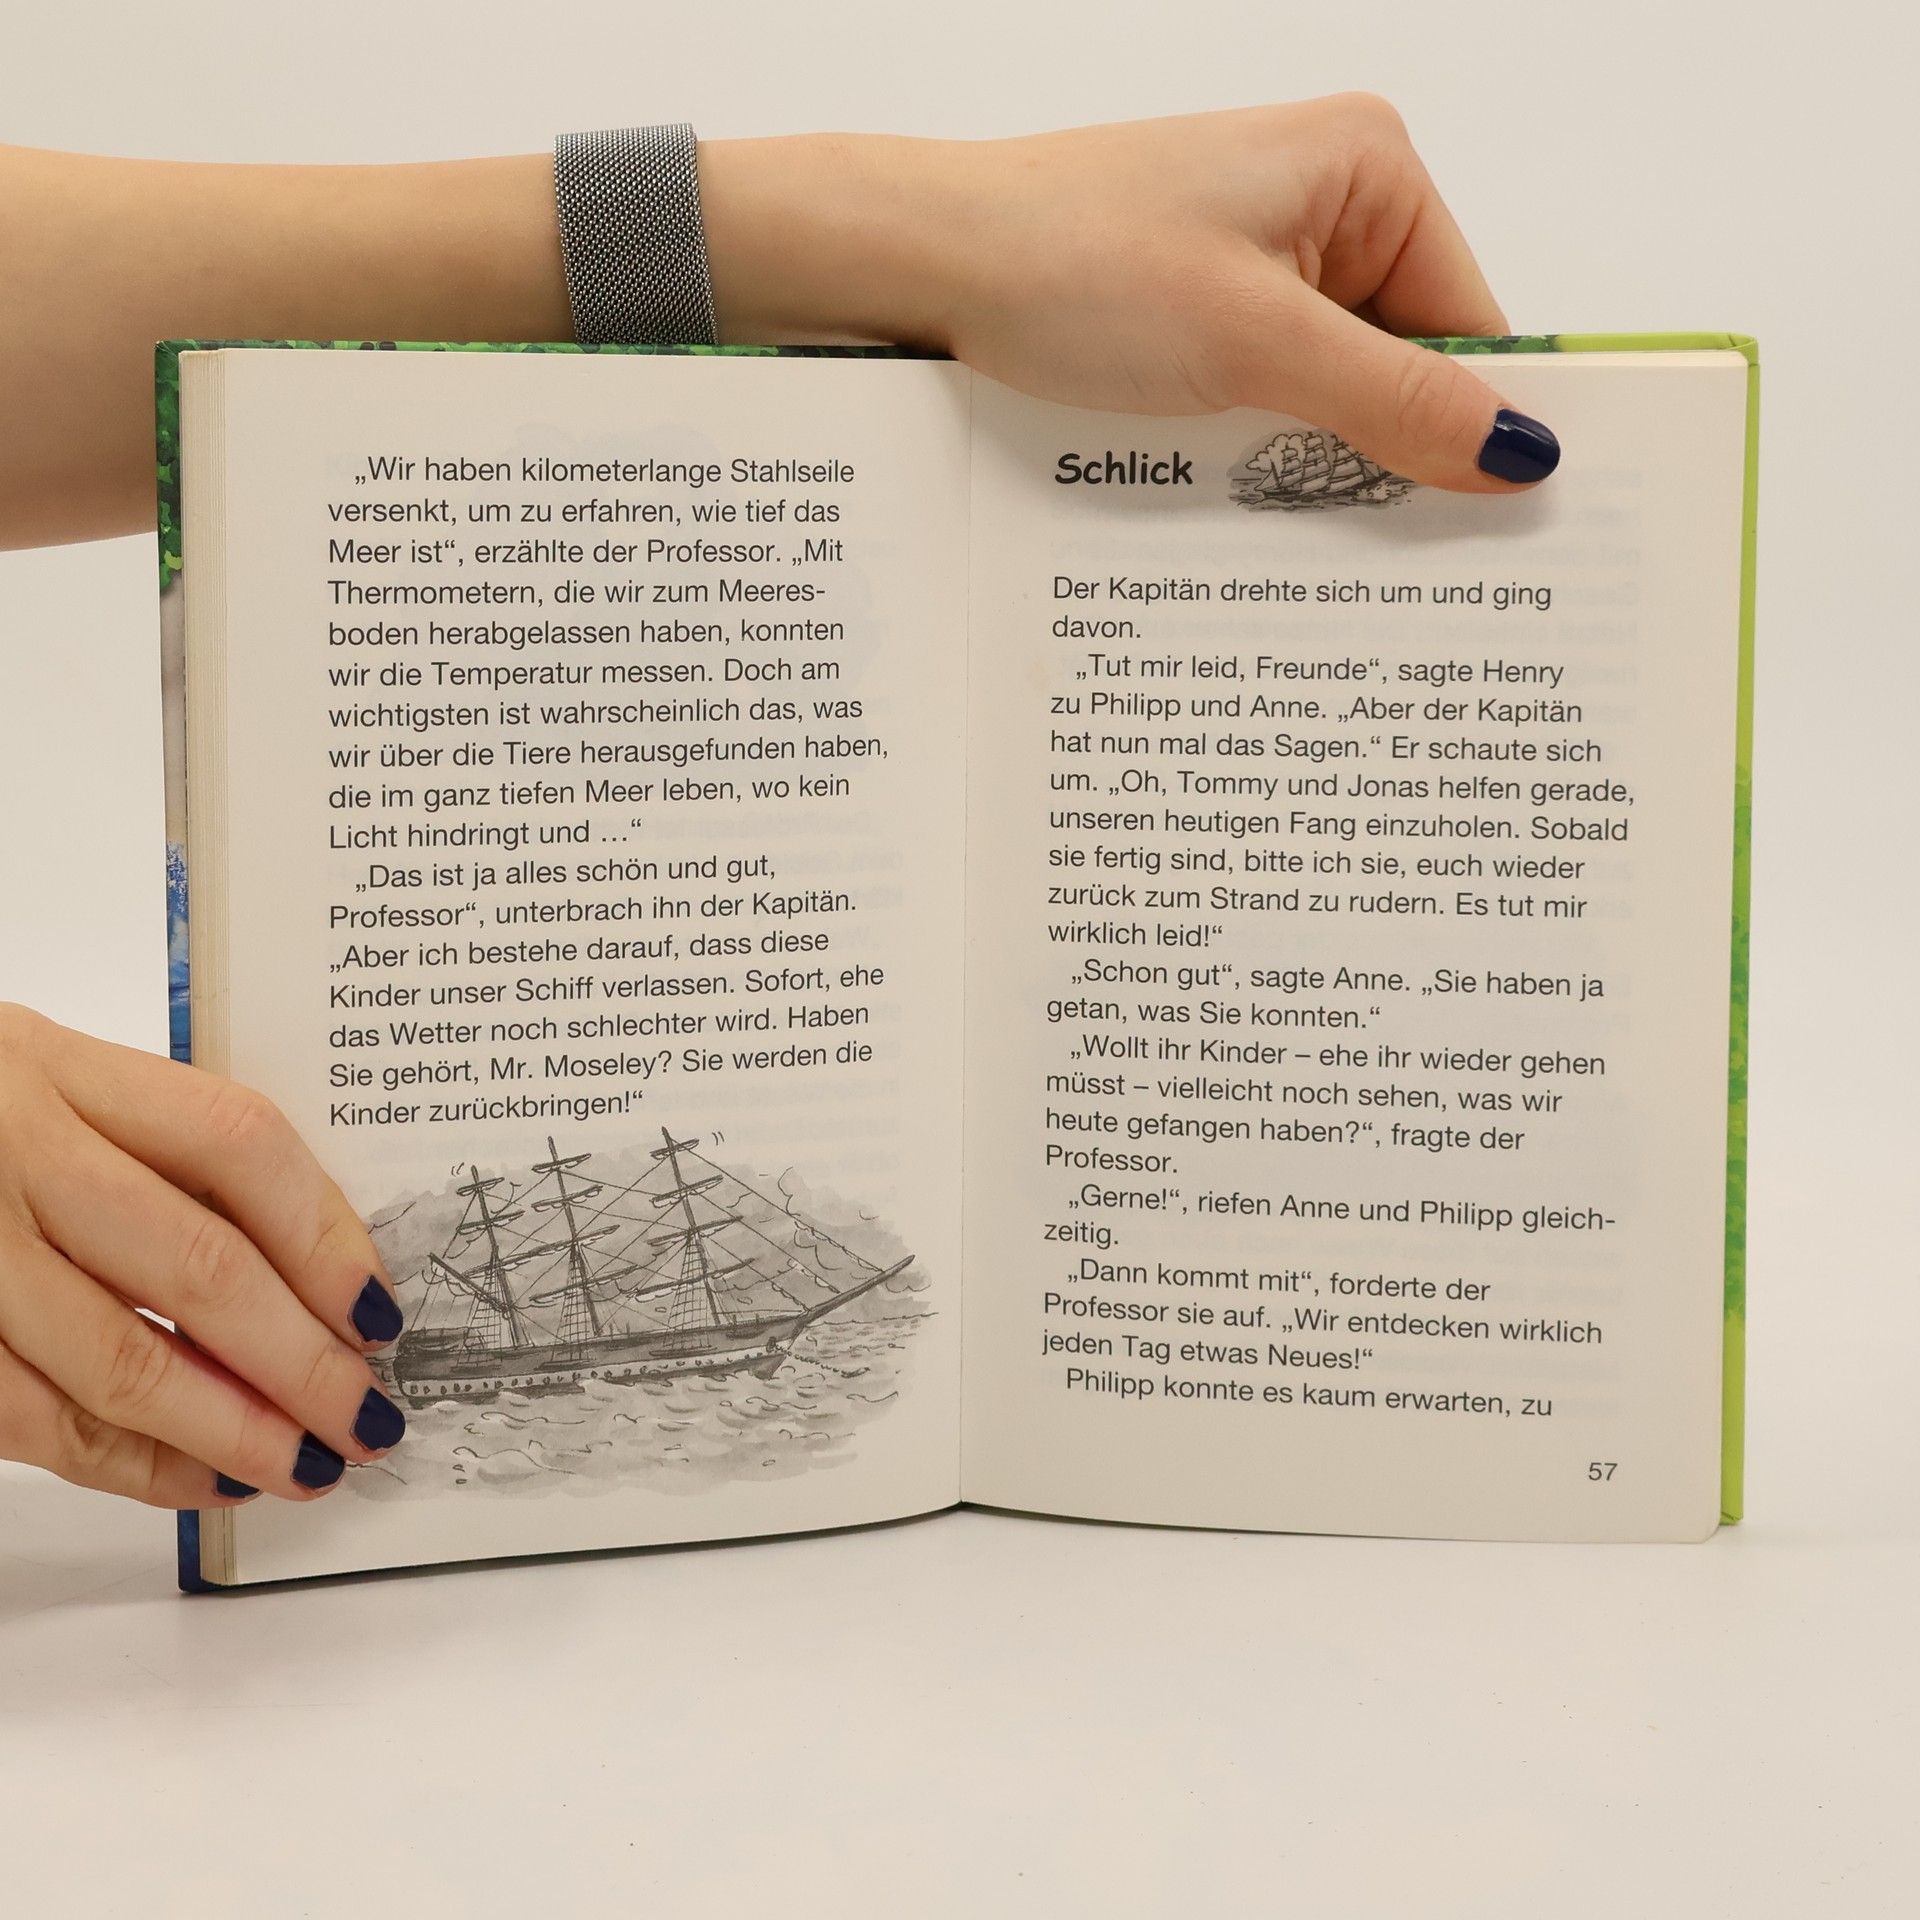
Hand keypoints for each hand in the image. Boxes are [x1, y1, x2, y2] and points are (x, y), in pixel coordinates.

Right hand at [0, 1004, 406, 1506]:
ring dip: (232, 1431)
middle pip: (195, 1265)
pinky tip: (208, 1479)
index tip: (381, 1314)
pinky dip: (135, 1466)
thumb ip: (164, 1153)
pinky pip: (34, 1423)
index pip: (235, 1146)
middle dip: (301, 1361)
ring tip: (308, 1464)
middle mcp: (8, 1151)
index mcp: (58, 1067)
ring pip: (118, 1363)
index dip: (325, 1238)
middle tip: (367, 1417)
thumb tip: (319, 1273)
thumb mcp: (54, 1084)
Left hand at [703, 96, 1556, 491]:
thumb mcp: (1253, 343)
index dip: (1475, 432)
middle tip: (1392, 569)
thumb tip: (1522, 454)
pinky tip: (1244, 502)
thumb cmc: (1072, 264)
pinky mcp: (1204, 306)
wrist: (922, 263)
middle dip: (1389, 456)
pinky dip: (1261, 449)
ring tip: (1300, 537)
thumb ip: (1392, 402)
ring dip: (1315, 461)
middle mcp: (1327, 203)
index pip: (1471, 325)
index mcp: (1370, 169)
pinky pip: (1271, 392)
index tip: (1488, 542)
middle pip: (1407, 363)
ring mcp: (1261, 256)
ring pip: (1333, 390)